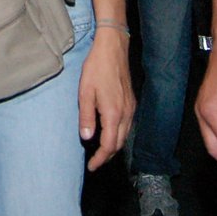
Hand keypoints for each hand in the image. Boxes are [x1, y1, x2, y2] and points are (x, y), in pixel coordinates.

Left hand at [78, 25, 134, 169]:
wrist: (113, 48)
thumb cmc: (96, 68)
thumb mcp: (85, 92)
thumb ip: (86, 117)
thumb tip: (87, 138)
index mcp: (113, 113)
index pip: (109, 145)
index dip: (100, 159)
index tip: (91, 167)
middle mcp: (126, 114)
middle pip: (119, 144)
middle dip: (107, 156)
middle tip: (94, 162)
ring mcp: (131, 108)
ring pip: (125, 135)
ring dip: (113, 147)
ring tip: (100, 152)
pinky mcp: (131, 102)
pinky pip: (127, 126)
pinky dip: (118, 135)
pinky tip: (109, 133)